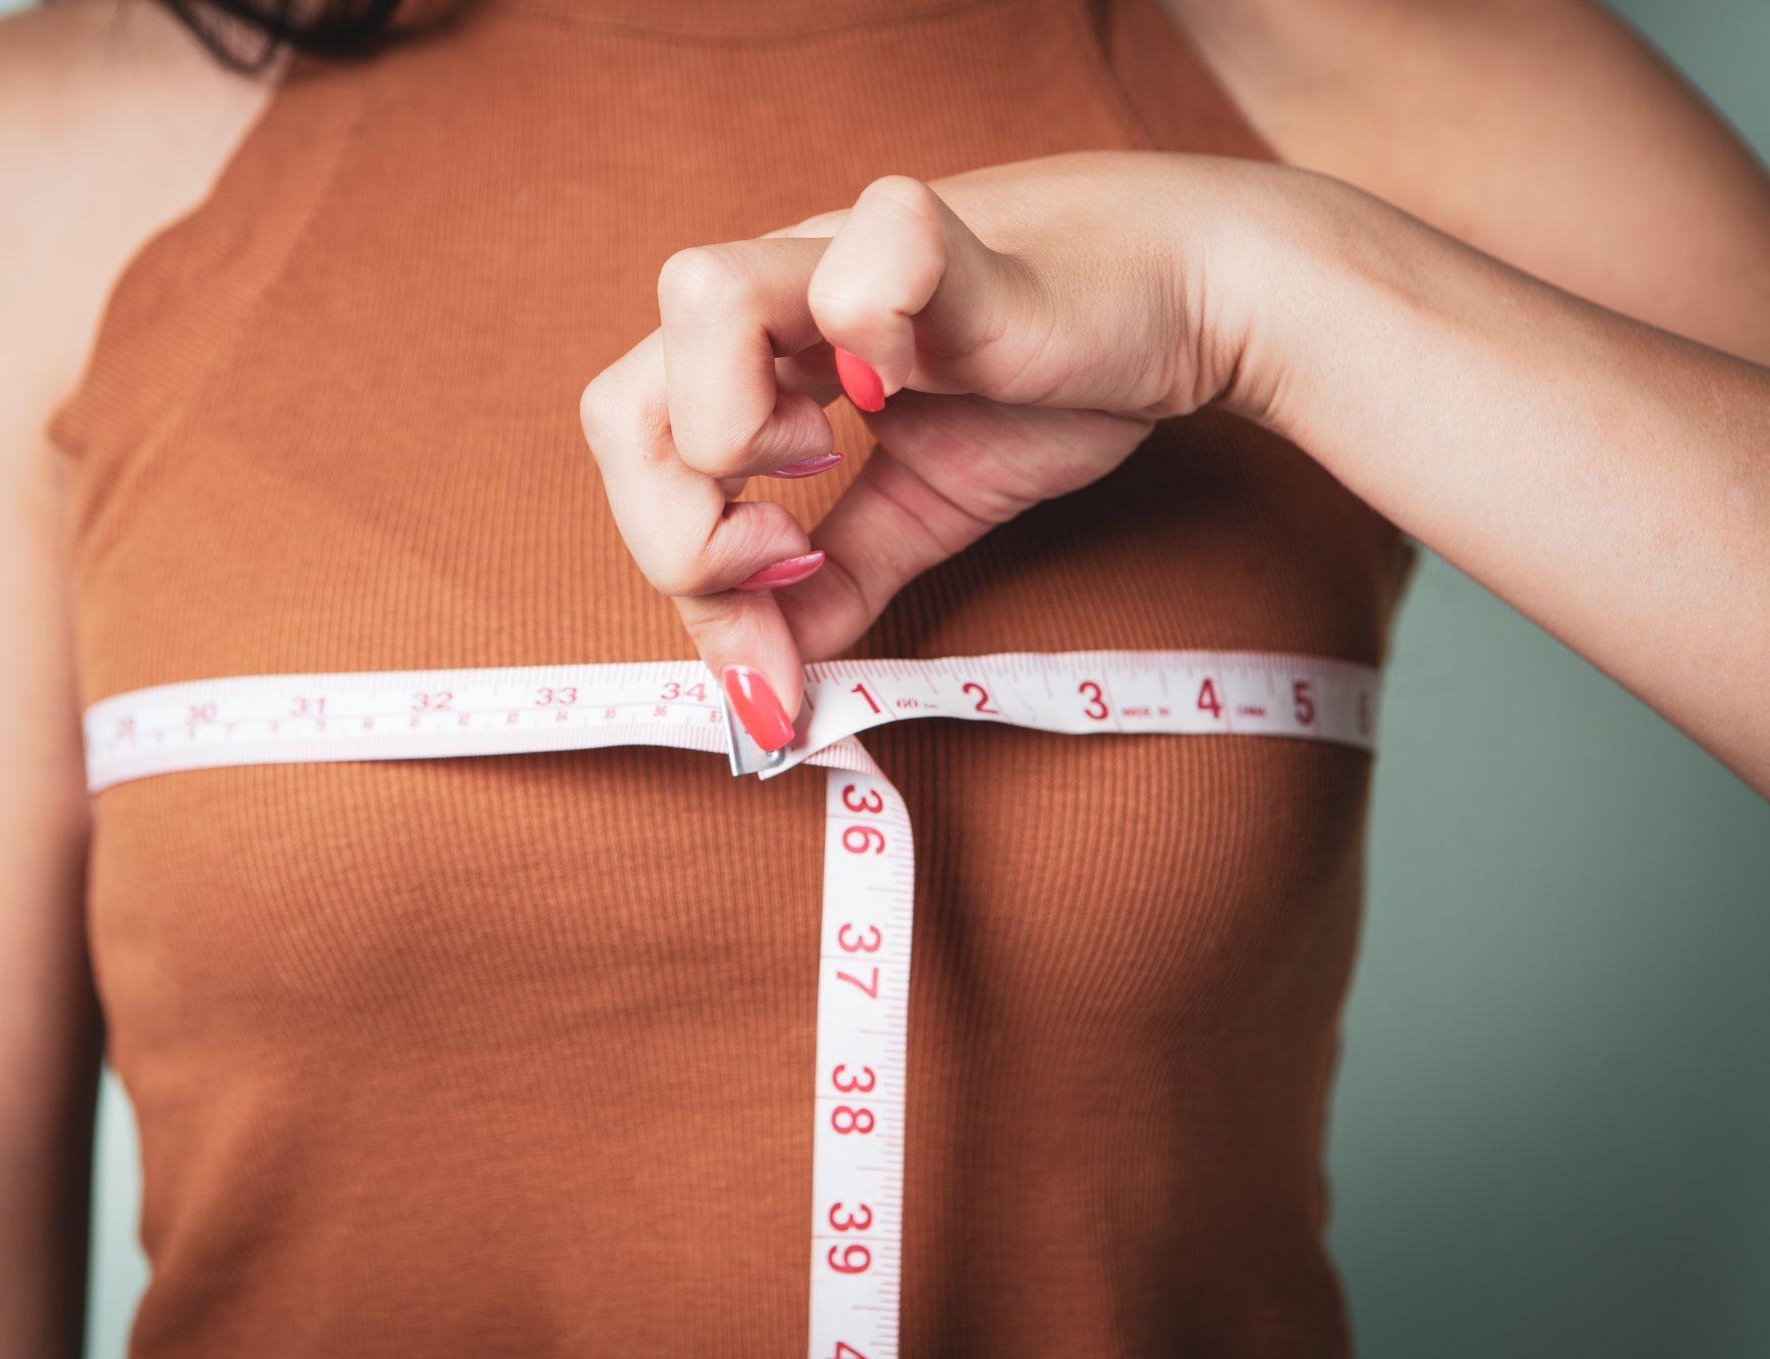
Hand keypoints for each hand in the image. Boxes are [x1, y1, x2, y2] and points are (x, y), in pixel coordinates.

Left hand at [579, 152, 1295, 747]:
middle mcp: (776, 292)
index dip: (676, 570)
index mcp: (758, 360)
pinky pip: (852, 268)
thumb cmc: (1051, 384)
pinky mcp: (934, 228)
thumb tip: (771, 684)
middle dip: (675, 527)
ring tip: (826, 455)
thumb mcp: (921, 510)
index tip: (771, 656)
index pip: (635, 458)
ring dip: (737, 421)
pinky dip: (865, 336)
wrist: (1189, 302)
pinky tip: (910, 388)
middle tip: (782, 564)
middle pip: (616, 402)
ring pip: (691, 296)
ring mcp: (842, 246)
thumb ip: (842, 583)